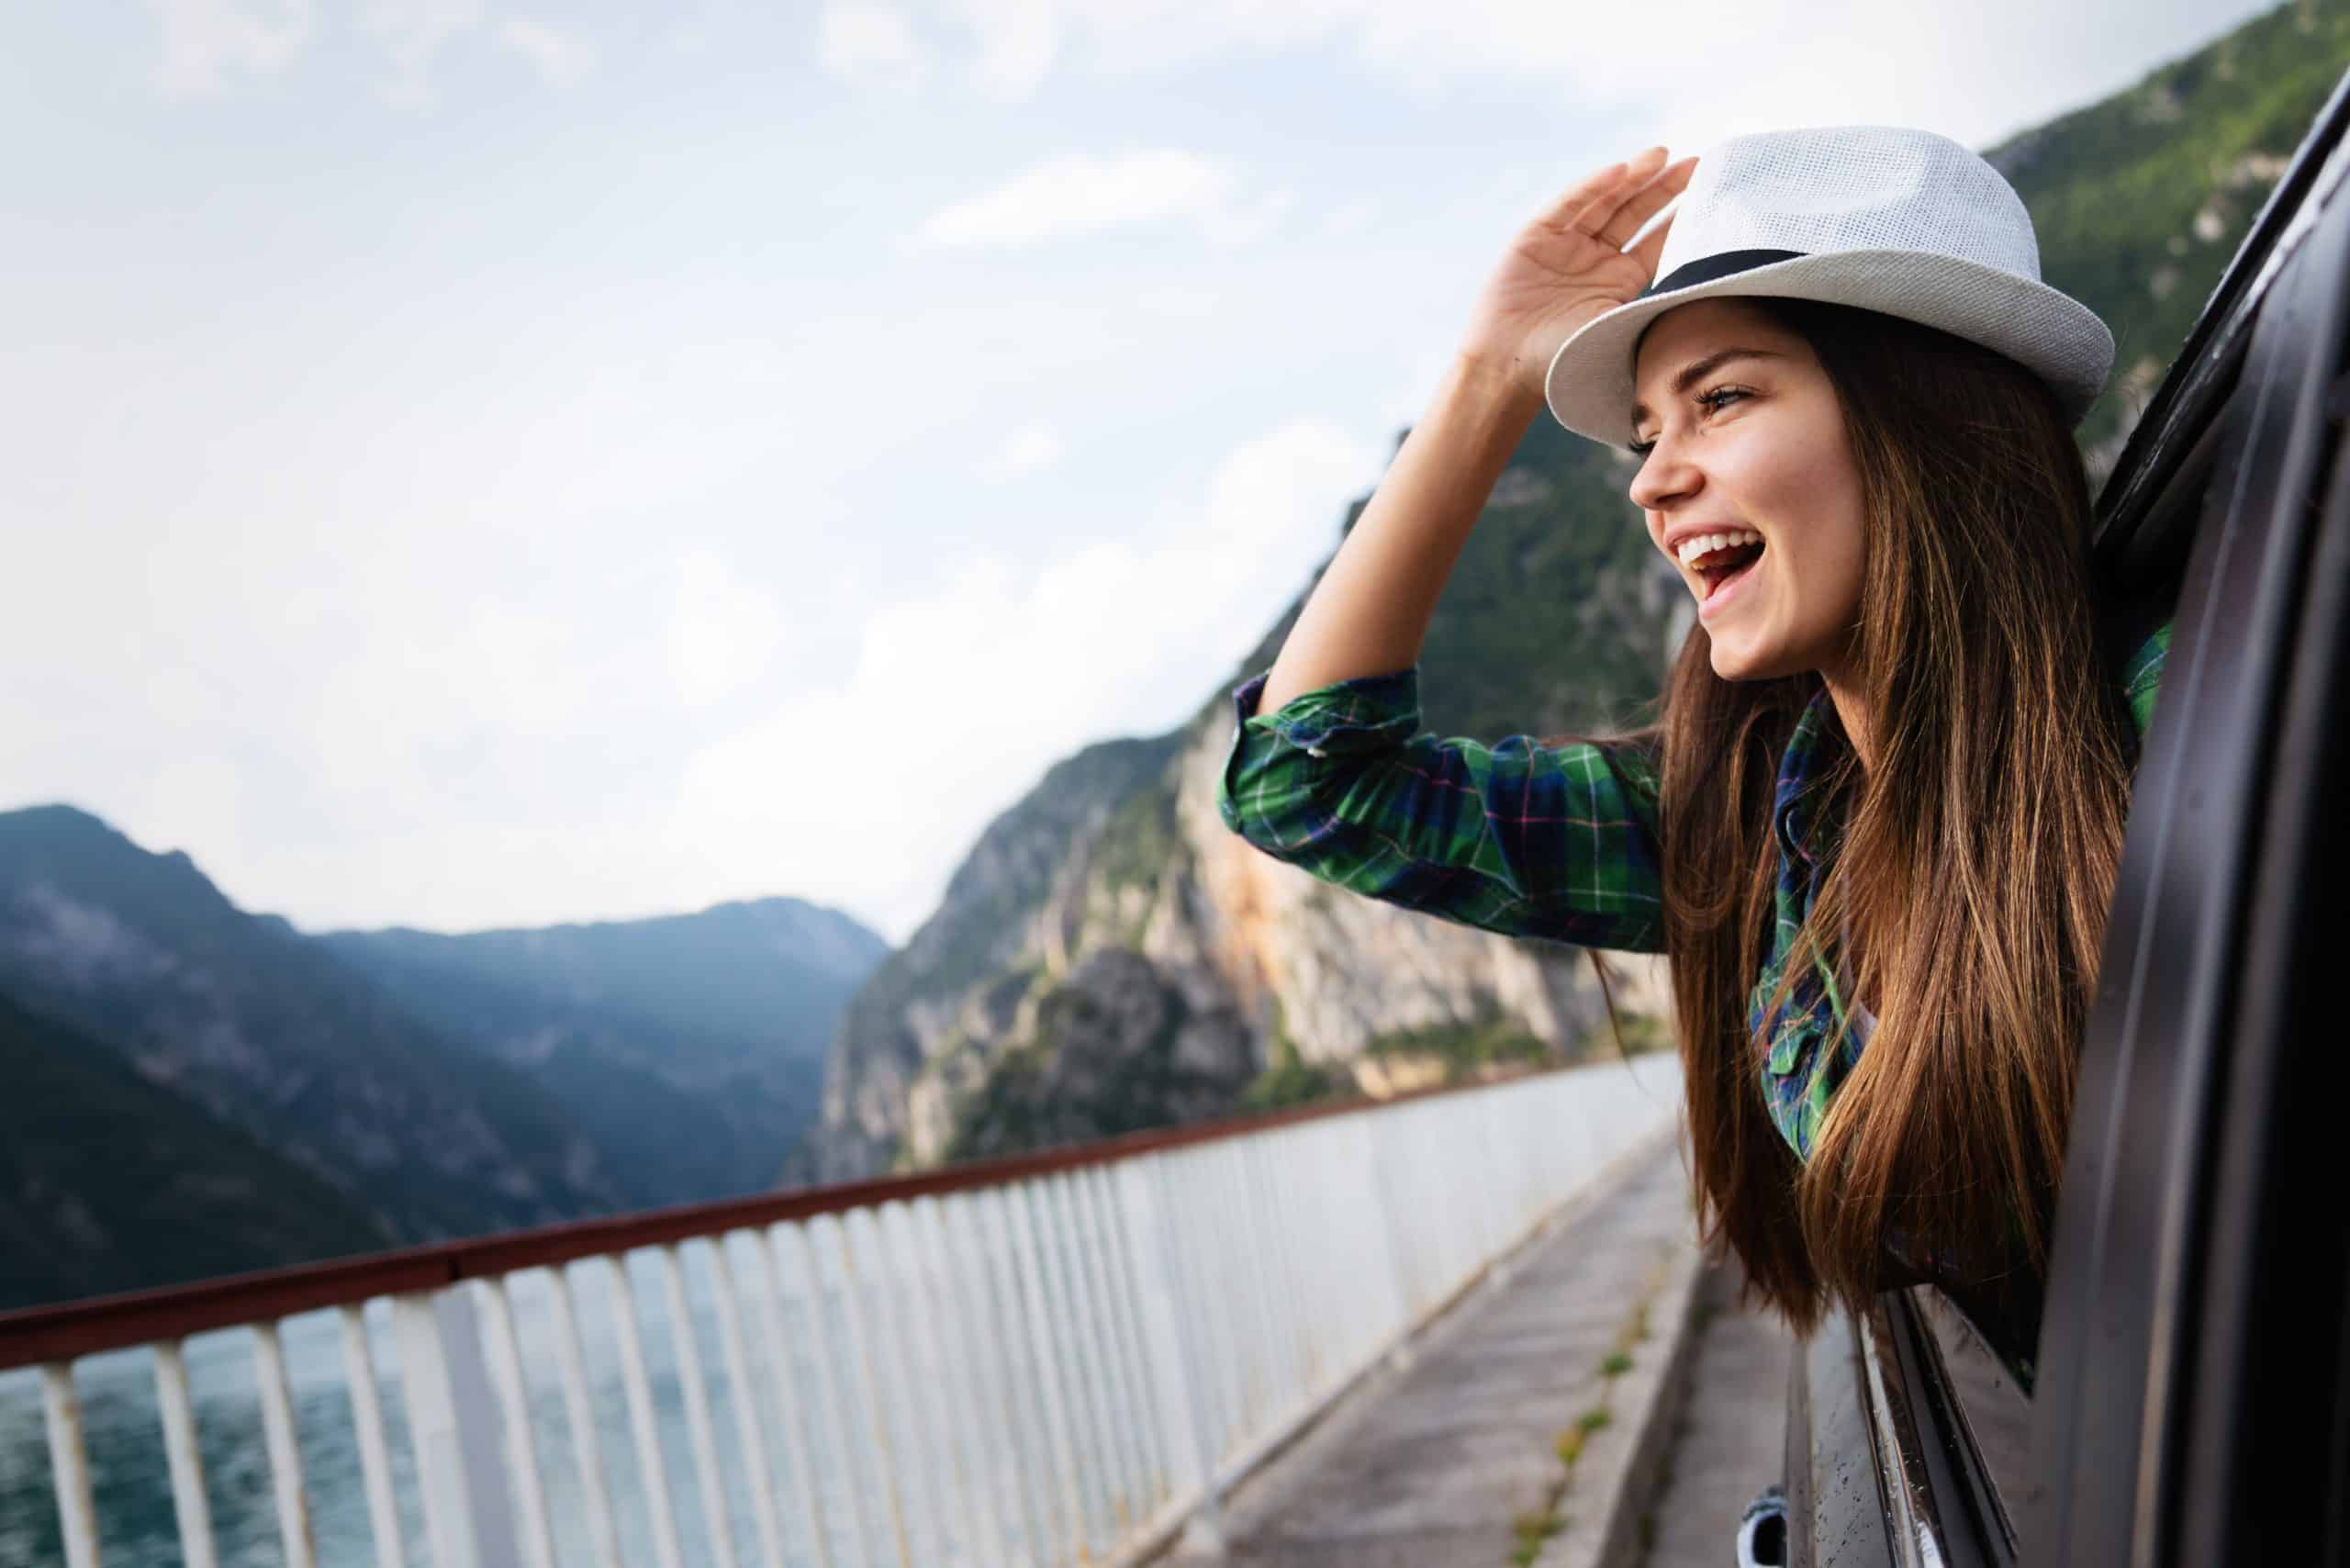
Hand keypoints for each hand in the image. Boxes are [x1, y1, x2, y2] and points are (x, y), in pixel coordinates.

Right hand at [1459, 146, 1697, 404]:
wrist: (1507, 368)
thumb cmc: (1565, 360)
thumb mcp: (1618, 329)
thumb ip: (1652, 305)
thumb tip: (1706, 288)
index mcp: (1620, 280)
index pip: (1657, 241)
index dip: (1680, 216)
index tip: (1711, 193)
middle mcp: (1595, 257)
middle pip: (1635, 213)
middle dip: (1663, 187)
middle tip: (1697, 163)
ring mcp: (1566, 243)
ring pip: (1605, 201)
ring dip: (1632, 177)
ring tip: (1660, 155)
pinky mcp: (1535, 235)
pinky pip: (1567, 205)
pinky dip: (1591, 187)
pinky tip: (1618, 171)